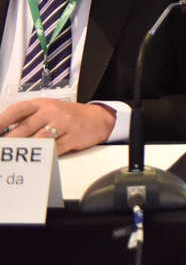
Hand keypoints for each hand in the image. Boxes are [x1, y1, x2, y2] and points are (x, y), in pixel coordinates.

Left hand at [0, 98, 115, 153]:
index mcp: (42, 104)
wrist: (97, 119)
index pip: (17, 110)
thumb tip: (3, 133)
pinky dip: (43, 155)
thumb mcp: (48, 111)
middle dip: (9, 141)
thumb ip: (28, 119)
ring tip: (13, 157)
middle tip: (1, 150)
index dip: (2, 120)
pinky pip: (54, 149)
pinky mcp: (72, 137)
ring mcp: (63, 124)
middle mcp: (51, 112)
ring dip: (24, 149)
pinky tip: (35, 160)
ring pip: (39, 138)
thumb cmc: (67, 117)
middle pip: (25, 127)